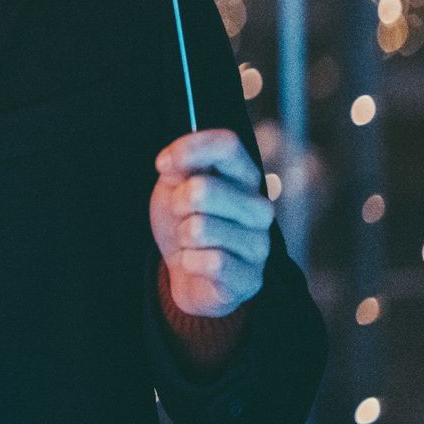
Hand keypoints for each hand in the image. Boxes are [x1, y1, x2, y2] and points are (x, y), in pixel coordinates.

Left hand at [152, 130, 273, 318]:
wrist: (186, 272)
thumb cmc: (184, 221)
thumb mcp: (175, 185)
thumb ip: (179, 166)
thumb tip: (171, 163)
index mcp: (244, 177)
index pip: (228, 145)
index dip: (189, 150)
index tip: (163, 165)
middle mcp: (260, 207)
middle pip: (203, 189)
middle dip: (177, 204)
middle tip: (182, 216)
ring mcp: (259, 244)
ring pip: (200, 228)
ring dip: (183, 237)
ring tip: (191, 242)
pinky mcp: (251, 277)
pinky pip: (209, 262)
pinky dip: (190, 263)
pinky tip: (197, 265)